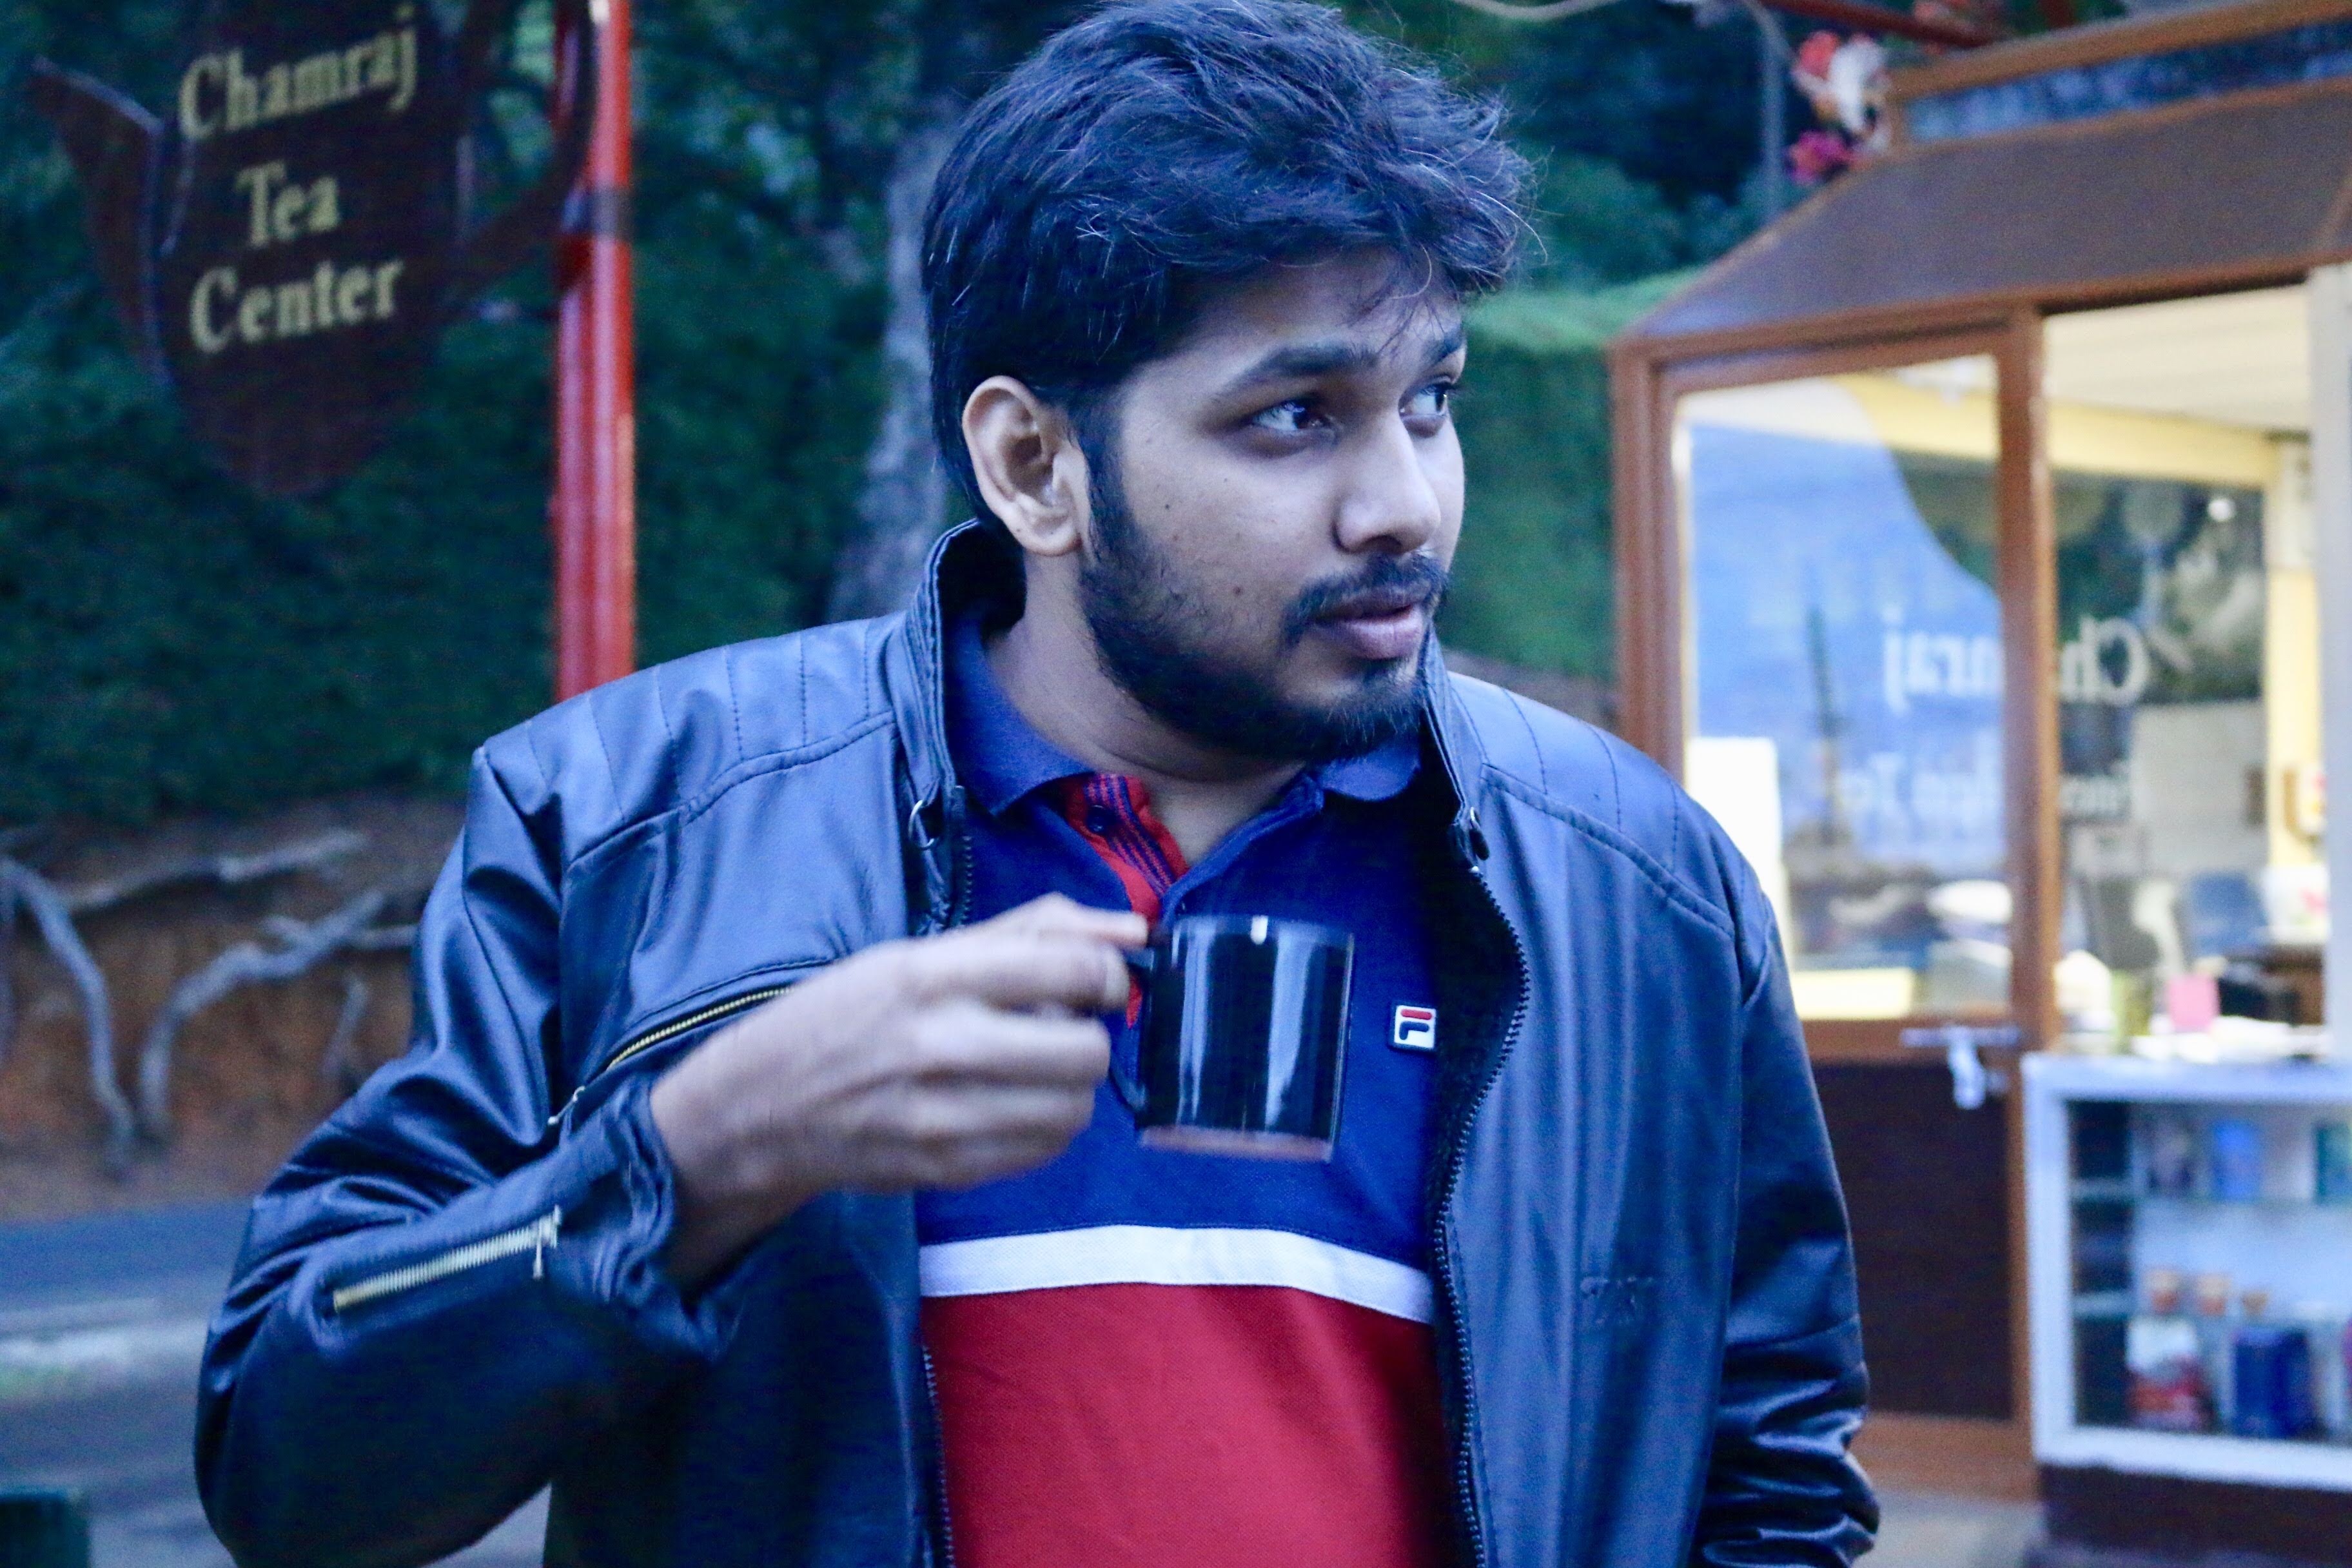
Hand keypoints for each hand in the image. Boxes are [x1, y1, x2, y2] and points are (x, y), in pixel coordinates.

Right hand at [648, 894, 1144, 1285]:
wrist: (759, 1109)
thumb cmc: (847, 1014)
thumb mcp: (921, 953)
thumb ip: (1031, 932)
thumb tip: (1135, 931)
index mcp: (932, 974)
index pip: (1072, 969)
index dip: (1104, 976)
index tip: (1090, 983)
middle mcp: (940, 1044)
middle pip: (1087, 1051)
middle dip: (1090, 1039)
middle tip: (1058, 1032)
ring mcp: (942, 1117)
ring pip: (1074, 1109)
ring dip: (1070, 1089)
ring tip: (1031, 1073)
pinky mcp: (946, 1170)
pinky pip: (1043, 1150)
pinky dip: (1043, 1127)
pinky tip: (1009, 1107)